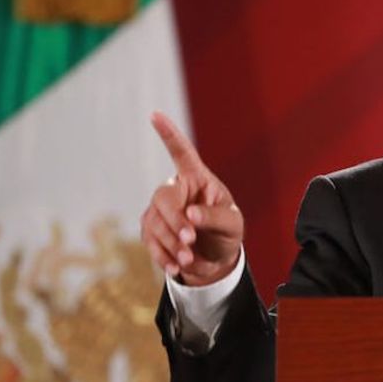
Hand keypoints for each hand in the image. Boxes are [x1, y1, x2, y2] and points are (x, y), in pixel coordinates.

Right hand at [140, 111, 243, 285]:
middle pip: (163, 198)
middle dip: (175, 222)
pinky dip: (162, 256)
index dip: (169, 134)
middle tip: (190, 242)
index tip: (155, 115)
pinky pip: (150, 241)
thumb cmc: (227, 233)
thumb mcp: (232, 225)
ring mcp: (160, 211)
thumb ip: (215, 217)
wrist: (215, 259)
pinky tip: (175, 266)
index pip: (182, 153)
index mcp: (198, 180)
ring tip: (188, 259)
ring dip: (170, 243)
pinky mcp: (151, 230)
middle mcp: (176, 191)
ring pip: (154, 222)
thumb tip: (191, 215)